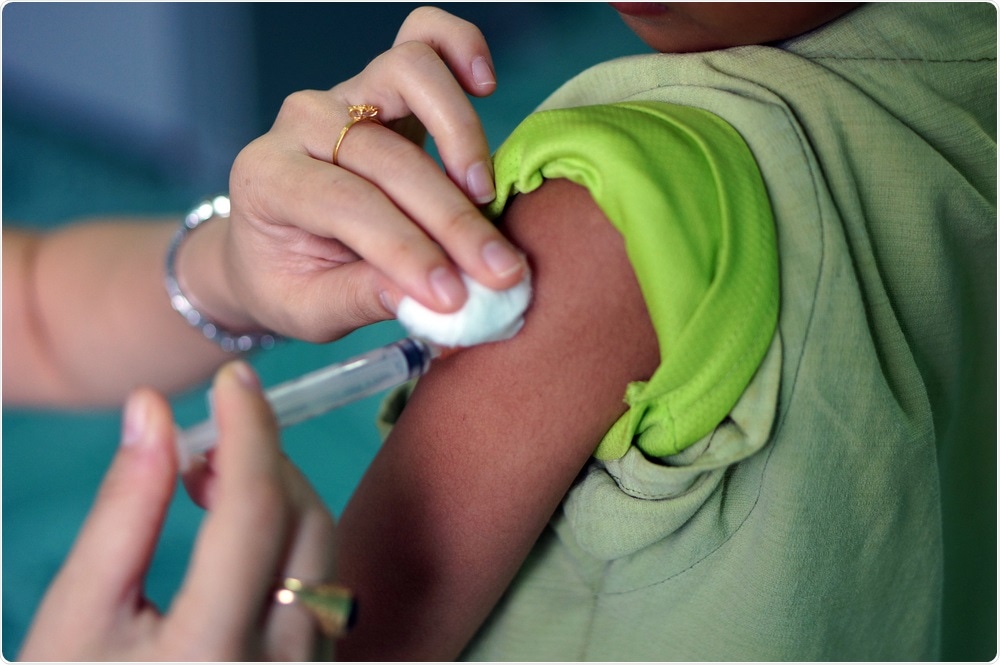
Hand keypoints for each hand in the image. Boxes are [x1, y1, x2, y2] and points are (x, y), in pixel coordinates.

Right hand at [19, 362, 336, 660]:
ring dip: (278, 500)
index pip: (255, 508)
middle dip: (263, 462)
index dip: (248, 428)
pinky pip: (323, 589)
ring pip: (322, 554)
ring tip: (208, 487)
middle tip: (202, 446)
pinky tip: (240, 539)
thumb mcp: (75, 617)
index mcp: (209, 653)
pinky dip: (289, 544)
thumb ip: (121, 509)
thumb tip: (152, 409)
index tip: (234, 378)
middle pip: (304, 522)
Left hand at [181, 7, 526, 343]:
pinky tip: (484, 85)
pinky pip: (423, 37)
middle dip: (450, 219)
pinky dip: (460, 49)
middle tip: (497, 271)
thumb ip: (362, 299)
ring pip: (408, 74)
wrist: (272, 244)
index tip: (456, 296)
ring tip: (485, 194)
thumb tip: (433, 300)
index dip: (408, 251)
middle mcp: (301, 124)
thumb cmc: (288, 278)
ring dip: (460, 132)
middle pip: (388, 156)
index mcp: (268, 181)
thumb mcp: (309, 310)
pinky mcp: (380, 83)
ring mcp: (342, 94)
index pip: (348, 206)